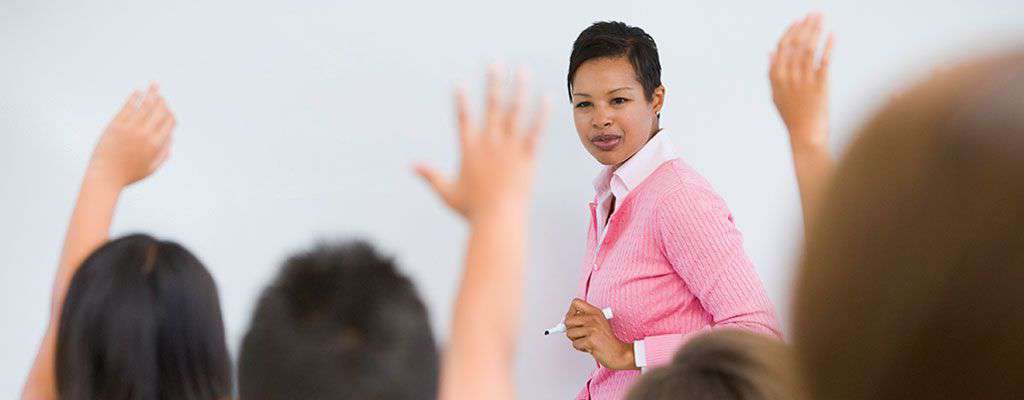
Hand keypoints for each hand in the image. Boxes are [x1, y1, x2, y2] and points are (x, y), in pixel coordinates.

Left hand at [87, 83, 175, 186]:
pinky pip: (127, 108)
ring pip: (144, 106)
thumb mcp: (151, 168)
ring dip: (151, 93)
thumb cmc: (128, 175)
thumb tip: (170, 139)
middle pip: (158, 111)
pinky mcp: (115, 125)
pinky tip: (137, 92)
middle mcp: (145, 134)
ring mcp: (130, 128)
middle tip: (162, 94)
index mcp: (156, 144)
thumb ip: (164, 154)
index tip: (168, 110)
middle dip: (162, 101)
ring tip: (154, 85)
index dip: (171, 114)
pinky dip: (134, 98)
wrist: (105, 177)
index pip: (169, 122)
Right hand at [415, 66, 549, 221]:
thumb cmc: (473, 210)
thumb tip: (411, 166)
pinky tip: (546, 97)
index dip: (460, 101)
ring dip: (519, 89)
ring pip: (515, 112)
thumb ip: (430, 176)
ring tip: (523, 71)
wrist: (498, 220)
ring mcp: (510, 148)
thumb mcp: (447, 192)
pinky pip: (536, 130)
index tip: (459, 84)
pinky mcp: (527, 156)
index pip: (463, 119)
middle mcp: (489, 143)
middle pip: (491, 105)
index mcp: (470, 149)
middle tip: (495, 62)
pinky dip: (541, 113)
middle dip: (493, 82)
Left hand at [563, 298, 636, 370]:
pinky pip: (575, 344)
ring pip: (570, 333)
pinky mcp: (591, 340)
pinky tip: (590, 347)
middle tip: (579, 334)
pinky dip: (581, 348)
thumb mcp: (598, 323)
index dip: (570, 312)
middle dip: (570, 330)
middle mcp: (594, 318)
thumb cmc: (607, 340)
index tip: (573, 320)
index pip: (575, 303)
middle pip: (568, 320)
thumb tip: (564, 322)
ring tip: (587, 341)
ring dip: (576, 340)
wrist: (618, 353)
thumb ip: (583, 320)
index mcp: (595, 312)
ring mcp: (592, 329)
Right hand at [769, 12, 833, 150]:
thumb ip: (773, 71)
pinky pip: (824, 61)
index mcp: (776, 78)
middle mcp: (788, 77)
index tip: (799, 20)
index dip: (791, 32)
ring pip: (809, 49)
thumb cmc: (793, 116)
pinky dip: (828, 46)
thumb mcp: (776, 94)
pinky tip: (833, 35)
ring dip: (816, 31)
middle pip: (796, 45)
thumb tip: (769, 51)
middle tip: (814, 13)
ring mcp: (803, 81)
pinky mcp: (819, 86)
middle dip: (805, 26)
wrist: (806, 136)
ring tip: (823, 18)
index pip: (782, 48)